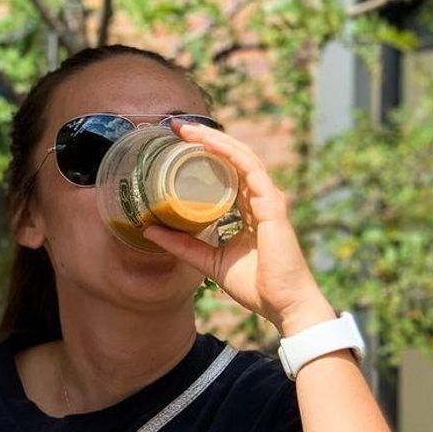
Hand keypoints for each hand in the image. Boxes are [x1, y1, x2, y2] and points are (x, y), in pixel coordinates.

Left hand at [143, 119, 334, 333]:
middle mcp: (260, 199)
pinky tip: (210, 143)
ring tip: (188, 129)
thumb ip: (182, 245)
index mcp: (249, 209)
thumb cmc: (255, 285)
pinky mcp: (272, 205)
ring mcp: (269, 199)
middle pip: (233, 158)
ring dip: (214, 139)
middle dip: (205, 139)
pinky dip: (229, 153)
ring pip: (241, 156)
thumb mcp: (209, 261)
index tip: (177, 143)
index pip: (227, 171)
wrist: (283, 304)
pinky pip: (250, 170)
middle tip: (176, 127)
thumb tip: (149, 230)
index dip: (205, 154)